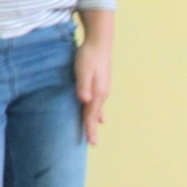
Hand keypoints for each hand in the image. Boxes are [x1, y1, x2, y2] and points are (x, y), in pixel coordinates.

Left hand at [75, 12, 113, 145]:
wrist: (99, 42)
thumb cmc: (88, 56)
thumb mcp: (83, 70)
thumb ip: (83, 85)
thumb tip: (84, 100)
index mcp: (98, 92)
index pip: (91, 114)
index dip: (89, 128)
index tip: (91, 142)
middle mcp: (102, 93)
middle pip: (95, 114)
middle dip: (92, 128)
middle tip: (93, 143)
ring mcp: (103, 89)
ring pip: (97, 109)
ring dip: (94, 121)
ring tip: (93, 133)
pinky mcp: (100, 84)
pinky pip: (99, 103)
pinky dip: (97, 112)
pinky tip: (100, 117)